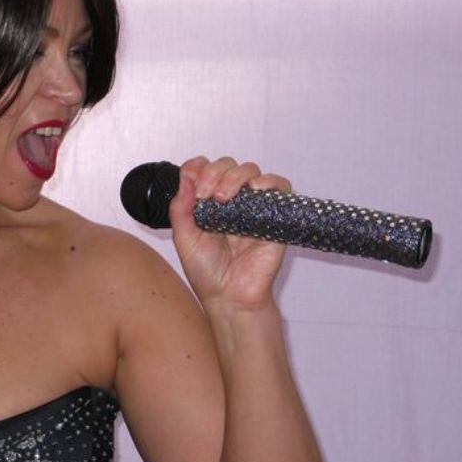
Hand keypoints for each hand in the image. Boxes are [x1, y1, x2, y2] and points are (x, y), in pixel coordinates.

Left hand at [168, 156, 290, 314]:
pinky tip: (255, 190)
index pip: (205, 169)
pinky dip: (269, 181)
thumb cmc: (207, 272)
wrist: (230, 296)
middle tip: (206, 194)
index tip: (191, 178)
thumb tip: (185, 176)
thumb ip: (181, 208)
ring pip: (250, 170)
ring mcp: (253, 205)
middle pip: (227, 165)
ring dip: (235, 176)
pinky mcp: (275, 214)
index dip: (198, 167)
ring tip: (224, 197)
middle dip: (214, 172)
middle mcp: (231, 201)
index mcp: (207, 203)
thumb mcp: (184, 238)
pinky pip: (280, 186)